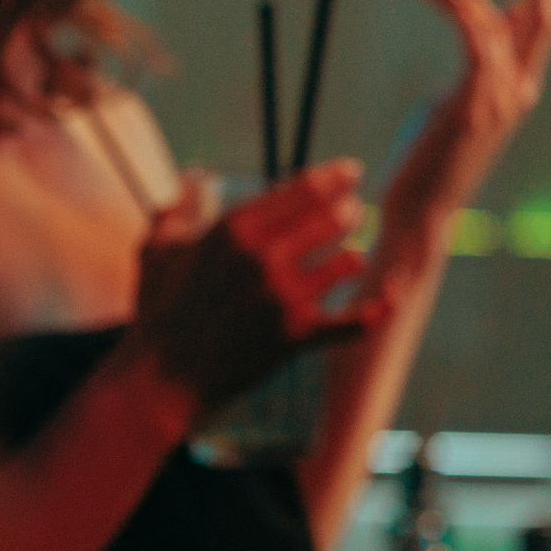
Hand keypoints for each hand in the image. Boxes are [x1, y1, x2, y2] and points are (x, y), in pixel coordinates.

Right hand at [127, 162, 388, 407]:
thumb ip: (175, 210)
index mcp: (234, 230)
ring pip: (350, 262)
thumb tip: (190, 180)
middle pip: (336, 218)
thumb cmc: (157, 312)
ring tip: (350, 256)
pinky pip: (357, 319)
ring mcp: (285, 297)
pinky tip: (394, 289)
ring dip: (354, 257)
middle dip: (348, 213)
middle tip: (351, 213)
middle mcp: (264, 258)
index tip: (351, 173)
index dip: (335, 177)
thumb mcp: (156, 252)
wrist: (162, 378)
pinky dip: (381, 306)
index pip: (303, 189)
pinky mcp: (299, 335)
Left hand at [381, 0, 550, 237]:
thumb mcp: (456, 106)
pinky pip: (472, 33)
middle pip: (542, 19)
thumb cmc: (425, 165)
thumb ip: (475, 72)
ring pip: (491, 20)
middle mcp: (519, 92)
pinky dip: (454, 0)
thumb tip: (480, 34)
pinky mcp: (472, 98)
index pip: (538, 30)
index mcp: (519, 94)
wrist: (419, 212)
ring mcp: (500, 97)